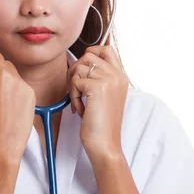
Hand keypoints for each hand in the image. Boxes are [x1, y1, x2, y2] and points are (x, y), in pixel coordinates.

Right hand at [0, 43, 35, 161]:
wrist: (3, 142)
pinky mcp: (30, 90)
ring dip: (7, 75)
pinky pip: (22, 82)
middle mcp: (3, 75)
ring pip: (12, 69)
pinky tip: (14, 104)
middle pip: (0, 57)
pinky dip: (18, 89)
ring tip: (4, 96)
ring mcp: (19, 82)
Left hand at [66, 45, 128, 160]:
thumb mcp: (105, 97)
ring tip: (80, 102)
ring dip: (73, 85)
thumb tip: (80, 63)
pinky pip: (75, 82)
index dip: (92, 52)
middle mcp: (117, 75)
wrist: (105, 144)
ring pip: (79, 68)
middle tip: (76, 90)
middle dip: (76, 70)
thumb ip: (99, 79)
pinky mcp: (97, 87)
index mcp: (121, 76)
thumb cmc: (102, 124)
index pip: (107, 49)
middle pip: (88, 56)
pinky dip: (73, 97)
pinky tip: (80, 110)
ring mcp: (108, 80)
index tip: (82, 68)